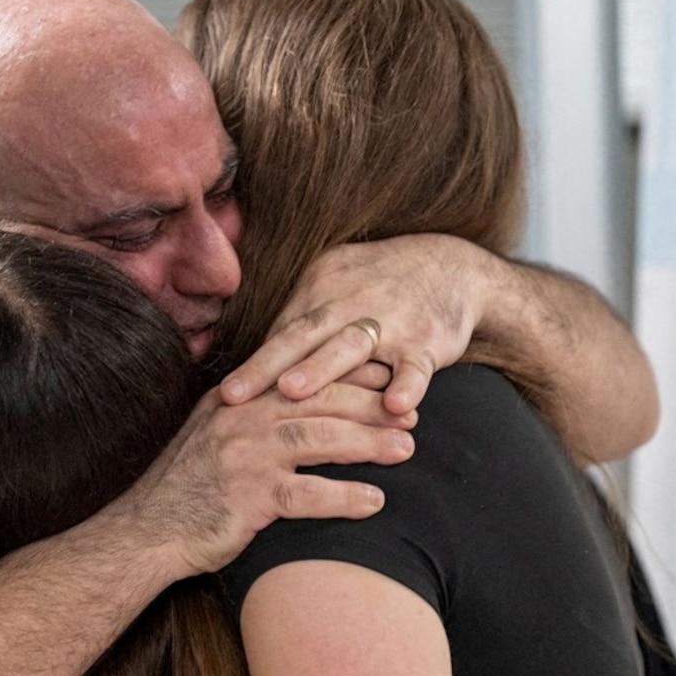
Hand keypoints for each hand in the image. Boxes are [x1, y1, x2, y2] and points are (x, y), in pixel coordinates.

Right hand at [115, 372, 418, 577]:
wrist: (143, 533)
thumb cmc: (187, 489)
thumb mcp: (216, 436)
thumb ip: (254, 414)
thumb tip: (302, 402)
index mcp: (239, 398)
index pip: (305, 375)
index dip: (352, 375)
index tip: (391, 377)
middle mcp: (242, 418)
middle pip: (321, 400)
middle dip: (372, 405)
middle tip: (412, 414)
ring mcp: (244, 456)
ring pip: (320, 439)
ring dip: (369, 443)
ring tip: (407, 450)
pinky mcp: (247, 498)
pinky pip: (306, 495)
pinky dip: (344, 497)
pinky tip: (375, 502)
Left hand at [220, 233, 505, 417]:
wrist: (453, 267)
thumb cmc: (381, 282)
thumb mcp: (336, 281)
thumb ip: (299, 317)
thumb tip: (254, 357)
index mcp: (323, 289)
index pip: (282, 331)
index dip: (252, 363)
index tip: (222, 396)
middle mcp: (352, 301)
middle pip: (303, 335)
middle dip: (268, 365)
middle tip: (235, 395)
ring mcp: (391, 321)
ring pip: (353, 345)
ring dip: (323, 367)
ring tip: (294, 390)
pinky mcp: (428, 341)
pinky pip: (417, 365)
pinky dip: (409, 384)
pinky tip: (398, 407)